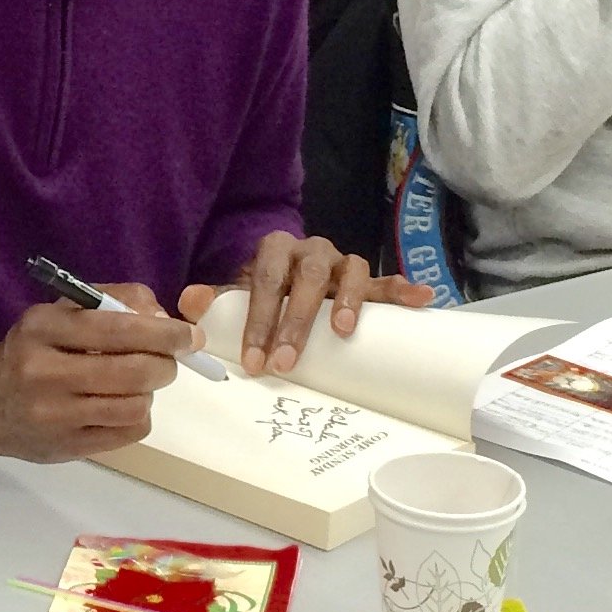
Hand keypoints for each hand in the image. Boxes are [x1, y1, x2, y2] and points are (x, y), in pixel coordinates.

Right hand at [0, 284, 193, 462]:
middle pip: (133, 371)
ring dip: (149, 392)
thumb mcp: (60, 313)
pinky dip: (137, 416)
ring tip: (136, 384)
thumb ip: (114, 302)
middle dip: (165, 364)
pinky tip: (120, 406)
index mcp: (42, 329)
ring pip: (135, 405)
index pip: (118, 329)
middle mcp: (43, 372)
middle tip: (168, 361)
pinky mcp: (65, 448)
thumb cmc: (32, 350)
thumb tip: (165, 317)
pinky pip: (129, 432)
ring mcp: (53, 415)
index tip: (190, 335)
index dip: (164, 333)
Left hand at [188, 238, 434, 374]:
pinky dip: (403, 288)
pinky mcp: (367, 279)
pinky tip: (421, 299)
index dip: (259, 321)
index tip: (254, 361)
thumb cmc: (263, 293)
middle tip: (287, 362)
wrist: (287, 277)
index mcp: (275, 249)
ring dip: (350, 299)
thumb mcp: (234, 294)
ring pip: (353, 270)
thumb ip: (213, 300)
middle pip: (310, 277)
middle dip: (297, 322)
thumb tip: (189, 301)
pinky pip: (387, 280)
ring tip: (344, 330)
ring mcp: (342, 263)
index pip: (266, 281)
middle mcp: (311, 250)